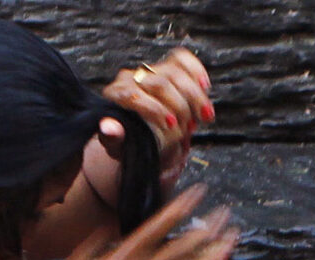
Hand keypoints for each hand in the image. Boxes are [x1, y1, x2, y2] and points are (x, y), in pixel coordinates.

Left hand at [96, 48, 212, 187]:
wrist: (142, 133)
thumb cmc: (130, 140)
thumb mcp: (119, 145)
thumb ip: (114, 137)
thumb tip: (109, 128)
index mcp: (116, 95)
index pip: (133, 95)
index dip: (154, 110)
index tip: (171, 125)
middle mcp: (131, 78)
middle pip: (159, 83)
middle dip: (179, 105)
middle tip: (190, 126)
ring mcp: (150, 71)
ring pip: (175, 72)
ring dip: (194, 95)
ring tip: (205, 115)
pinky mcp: (165, 67)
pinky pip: (182, 60)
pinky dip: (196, 70)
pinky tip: (205, 86)